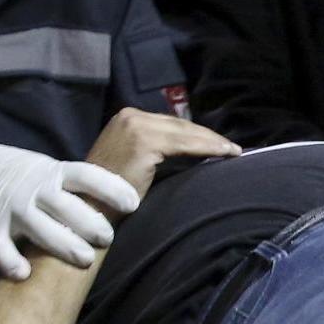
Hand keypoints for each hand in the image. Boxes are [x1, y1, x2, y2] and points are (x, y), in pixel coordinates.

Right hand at [0, 134, 143, 278]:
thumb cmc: (18, 173)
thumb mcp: (47, 169)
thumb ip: (74, 185)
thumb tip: (120, 202)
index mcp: (53, 172)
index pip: (87, 176)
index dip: (111, 188)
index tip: (132, 203)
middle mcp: (34, 189)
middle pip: (67, 206)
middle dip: (90, 224)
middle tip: (108, 239)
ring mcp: (11, 209)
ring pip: (40, 229)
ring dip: (64, 245)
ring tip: (86, 260)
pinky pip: (0, 249)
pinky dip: (11, 262)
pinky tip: (24, 274)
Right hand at [82, 106, 238, 203]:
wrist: (90, 207)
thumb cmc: (113, 191)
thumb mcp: (135, 160)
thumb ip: (156, 148)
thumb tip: (191, 149)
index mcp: (126, 118)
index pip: (170, 123)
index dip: (196, 133)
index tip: (219, 143)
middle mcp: (129, 116)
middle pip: (179, 124)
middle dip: (207, 136)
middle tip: (232, 148)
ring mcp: (135, 126)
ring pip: (185, 133)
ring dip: (213, 142)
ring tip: (233, 152)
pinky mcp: (143, 141)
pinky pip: (184, 144)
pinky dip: (207, 148)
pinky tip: (224, 154)